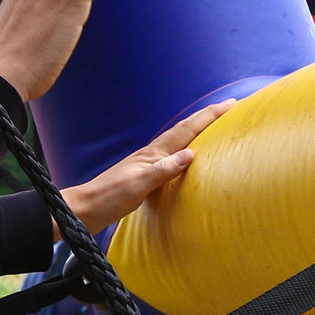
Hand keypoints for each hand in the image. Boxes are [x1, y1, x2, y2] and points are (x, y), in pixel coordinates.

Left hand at [59, 101, 232, 233]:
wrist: (84, 209)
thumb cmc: (109, 198)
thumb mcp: (138, 185)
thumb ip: (163, 170)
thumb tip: (191, 154)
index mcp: (154, 154)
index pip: (186, 130)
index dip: (209, 116)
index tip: (231, 104)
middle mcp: (152, 154)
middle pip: (184, 130)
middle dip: (207, 117)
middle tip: (229, 107)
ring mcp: (147, 163)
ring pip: (178, 140)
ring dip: (197, 130)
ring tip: (213, 125)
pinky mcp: (144, 175)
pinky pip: (171, 156)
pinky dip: (185, 149)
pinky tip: (185, 156)